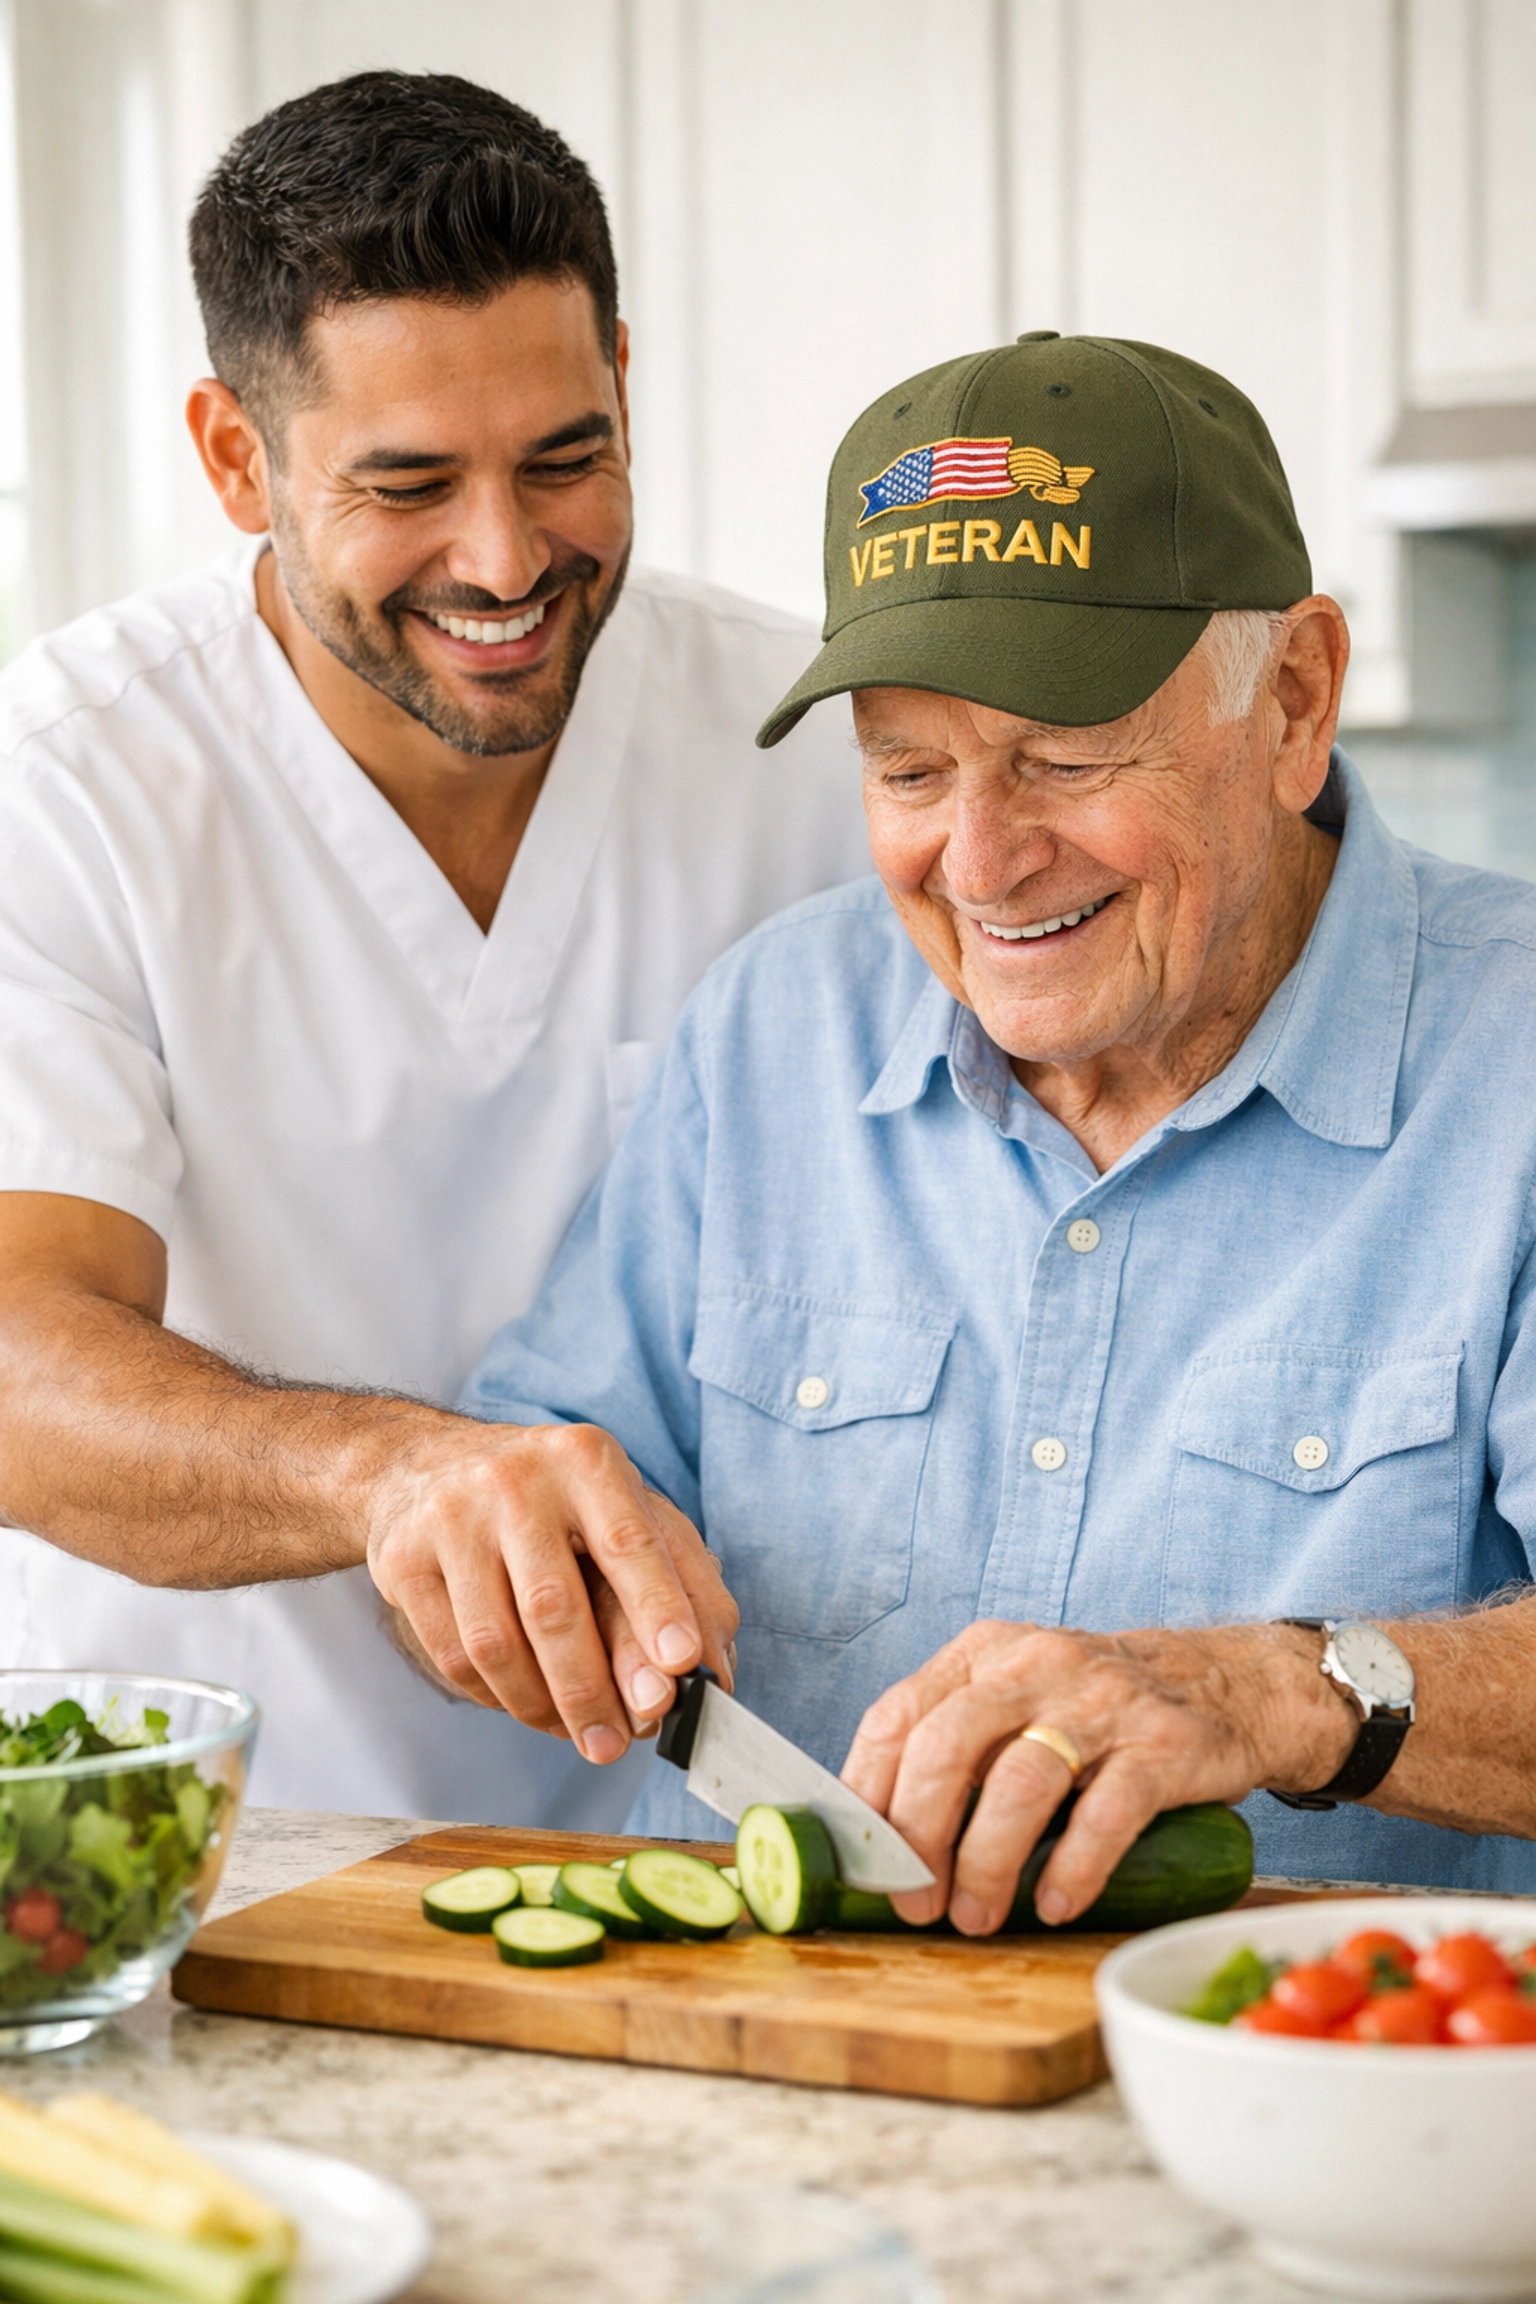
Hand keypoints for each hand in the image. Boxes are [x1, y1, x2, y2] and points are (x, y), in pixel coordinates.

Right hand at [365, 1419, 738, 1761]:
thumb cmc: (556, 1502)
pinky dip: (497, 1698)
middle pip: (554, 1607)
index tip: (680, 1664)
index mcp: (586, 1459)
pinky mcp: (403, 1561)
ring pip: (497, 1644)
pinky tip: (525, 1701)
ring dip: (542, 1707)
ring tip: (575, 1732)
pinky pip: (454, 1657)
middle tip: (619, 1744)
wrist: (428, 1467)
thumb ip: (687, 1585)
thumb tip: (715, 1673)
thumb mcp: (629, 1512)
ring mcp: (450, 1518)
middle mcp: (515, 1479)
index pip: (628, 1540)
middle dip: (592, 1691)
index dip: (657, 1605)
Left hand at [840, 1619, 1353, 1933]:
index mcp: (984, 1653)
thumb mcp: (1018, 1695)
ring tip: (978, 1917)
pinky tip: (1056, 1905)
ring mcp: (1101, 1702)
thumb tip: (880, 1835)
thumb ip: (957, 1741)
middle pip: (946, 1747)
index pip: (897, 1715)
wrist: (1229, 1683)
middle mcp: (1034, 1665)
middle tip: (918, 1903)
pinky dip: (1073, 1867)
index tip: (865, 1861)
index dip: (868, 1794)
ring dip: (988, 1862)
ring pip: (1020, 1782)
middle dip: (919, 1836)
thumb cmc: (1097, 1710)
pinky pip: (1106, 1812)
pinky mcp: (1162, 1745)